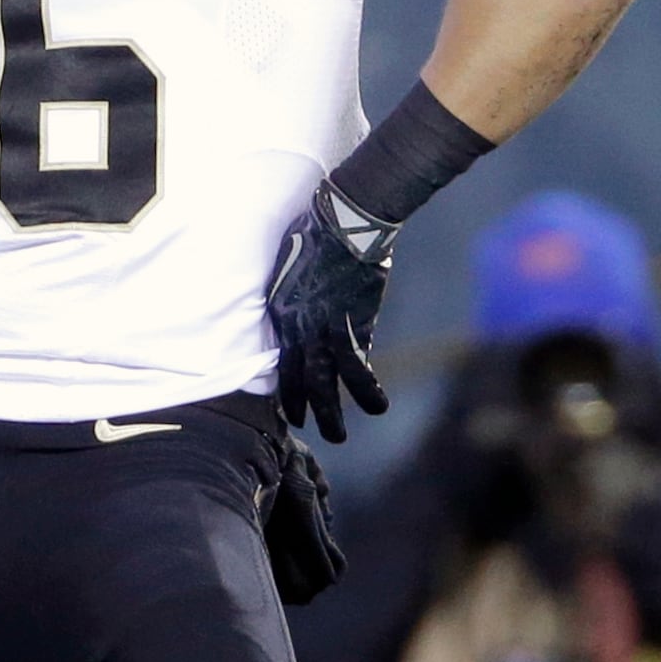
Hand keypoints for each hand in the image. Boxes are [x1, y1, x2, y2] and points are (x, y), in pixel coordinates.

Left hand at [268, 181, 394, 440]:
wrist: (343, 225)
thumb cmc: (319, 234)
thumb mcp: (293, 266)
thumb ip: (298, 294)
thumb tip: (305, 309)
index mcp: (283, 312)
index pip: (283, 362)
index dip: (289, 390)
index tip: (292, 411)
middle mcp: (299, 327)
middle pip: (301, 379)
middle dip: (306, 411)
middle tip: (313, 433)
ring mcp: (325, 329)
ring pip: (326, 383)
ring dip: (333, 413)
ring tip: (339, 436)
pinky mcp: (353, 326)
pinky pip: (359, 368)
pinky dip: (368, 390)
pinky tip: (377, 406)